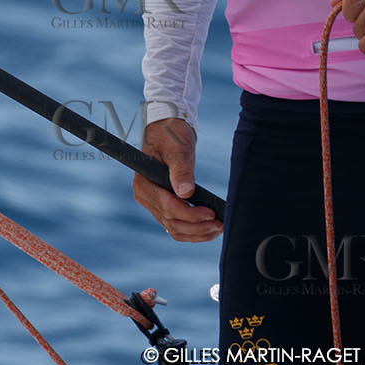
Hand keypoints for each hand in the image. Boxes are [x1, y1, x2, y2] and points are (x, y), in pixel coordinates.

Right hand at [132, 118, 221, 241]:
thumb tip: (185, 193)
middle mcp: (145, 197)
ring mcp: (153, 203)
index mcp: (144, 184)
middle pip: (171, 222)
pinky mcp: (164, 206)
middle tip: (220, 224)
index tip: (210, 213)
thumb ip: (181, 170)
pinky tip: (210, 228)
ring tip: (218, 228)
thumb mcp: (178, 148)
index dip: (190, 214)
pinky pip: (177, 225)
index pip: (167, 207)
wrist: (168, 131)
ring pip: (174, 229)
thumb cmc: (171, 135)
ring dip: (196, 233)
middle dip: (197, 227)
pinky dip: (193, 230)